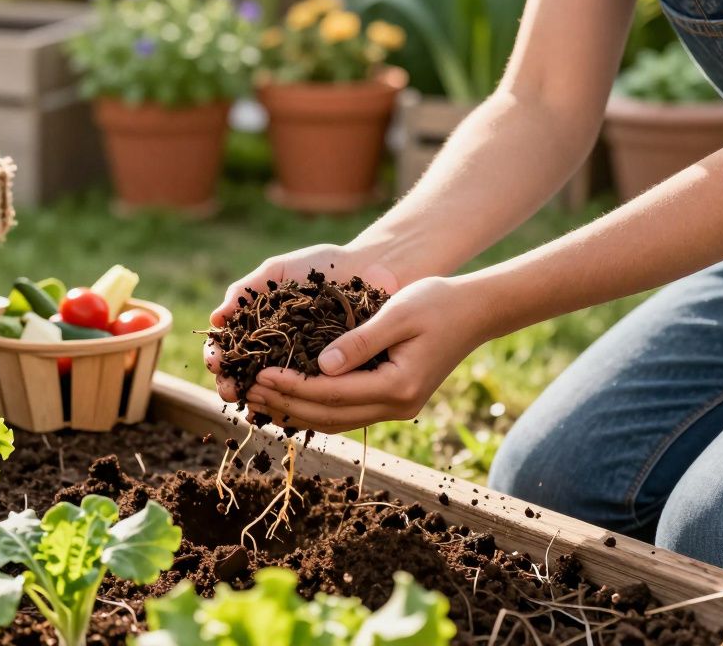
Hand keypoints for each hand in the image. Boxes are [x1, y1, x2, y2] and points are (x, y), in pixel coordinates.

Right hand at [204, 244, 400, 402]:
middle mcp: (277, 349)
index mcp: (260, 325)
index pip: (229, 347)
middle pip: (245, 374)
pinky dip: (295, 406)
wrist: (373, 268)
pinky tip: (284, 413)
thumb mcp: (279, 271)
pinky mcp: (330, 376)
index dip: (219, 357)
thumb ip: (246, 290)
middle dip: (232, 385)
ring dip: (259, 400)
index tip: (216, 364)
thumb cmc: (324, 264)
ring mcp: (302, 364)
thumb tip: (215, 319)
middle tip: (229, 391)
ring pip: (274, 391)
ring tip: (252, 404)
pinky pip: (310, 396)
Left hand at [242, 276, 486, 432]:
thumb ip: (359, 340)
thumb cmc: (437, 302)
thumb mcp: (397, 313)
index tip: (259, 373)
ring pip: (335, 421)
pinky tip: (290, 398)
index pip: (331, 394)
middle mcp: (397, 406)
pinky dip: (316, 408)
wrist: (474, 312)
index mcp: (397, 386)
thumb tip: (320, 366)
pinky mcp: (393, 402)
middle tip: (248, 389)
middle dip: (286, 403)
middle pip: (329, 415)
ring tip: (260, 398)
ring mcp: (396, 408)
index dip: (292, 386)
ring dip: (296, 411)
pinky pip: (347, 413)